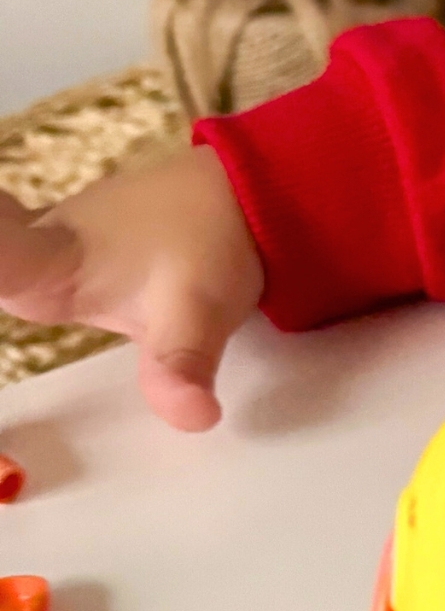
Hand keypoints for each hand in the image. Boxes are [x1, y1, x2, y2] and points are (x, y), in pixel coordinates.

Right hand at [0, 148, 265, 430]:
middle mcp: (25, 246)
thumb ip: (182, 365)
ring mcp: (37, 236)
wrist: (253, 191)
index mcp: (43, 263)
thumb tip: (191, 418)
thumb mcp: (201, 310)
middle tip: (23, 295)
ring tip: (58, 287)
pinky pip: (1, 247)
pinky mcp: (53, 240)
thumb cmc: (213, 243)